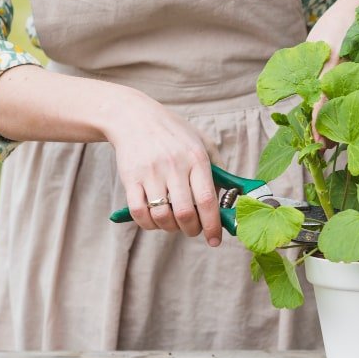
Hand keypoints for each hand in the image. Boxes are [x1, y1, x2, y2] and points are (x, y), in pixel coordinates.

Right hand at [101, 90, 222, 246]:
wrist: (134, 117)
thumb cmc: (172, 132)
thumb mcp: (201, 141)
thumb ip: (217, 168)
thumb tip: (228, 199)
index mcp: (196, 157)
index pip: (207, 200)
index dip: (213, 225)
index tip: (215, 240)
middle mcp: (174, 165)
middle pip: (185, 213)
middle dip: (192, 230)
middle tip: (193, 230)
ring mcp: (151, 173)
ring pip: (162, 217)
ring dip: (170, 228)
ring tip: (173, 223)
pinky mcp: (130, 178)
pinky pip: (139, 212)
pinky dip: (148, 224)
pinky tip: (154, 220)